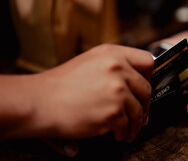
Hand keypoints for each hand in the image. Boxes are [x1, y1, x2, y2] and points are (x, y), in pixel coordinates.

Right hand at [31, 44, 152, 141]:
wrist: (39, 102)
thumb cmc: (60, 84)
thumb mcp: (90, 62)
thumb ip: (115, 66)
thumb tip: (136, 82)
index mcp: (112, 54)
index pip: (147, 61)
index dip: (148, 76)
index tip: (144, 87)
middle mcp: (117, 68)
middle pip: (146, 88)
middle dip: (144, 104)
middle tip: (141, 113)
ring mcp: (116, 90)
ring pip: (139, 111)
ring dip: (136, 123)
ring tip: (128, 128)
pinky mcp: (113, 112)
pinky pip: (128, 126)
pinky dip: (124, 133)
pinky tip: (117, 134)